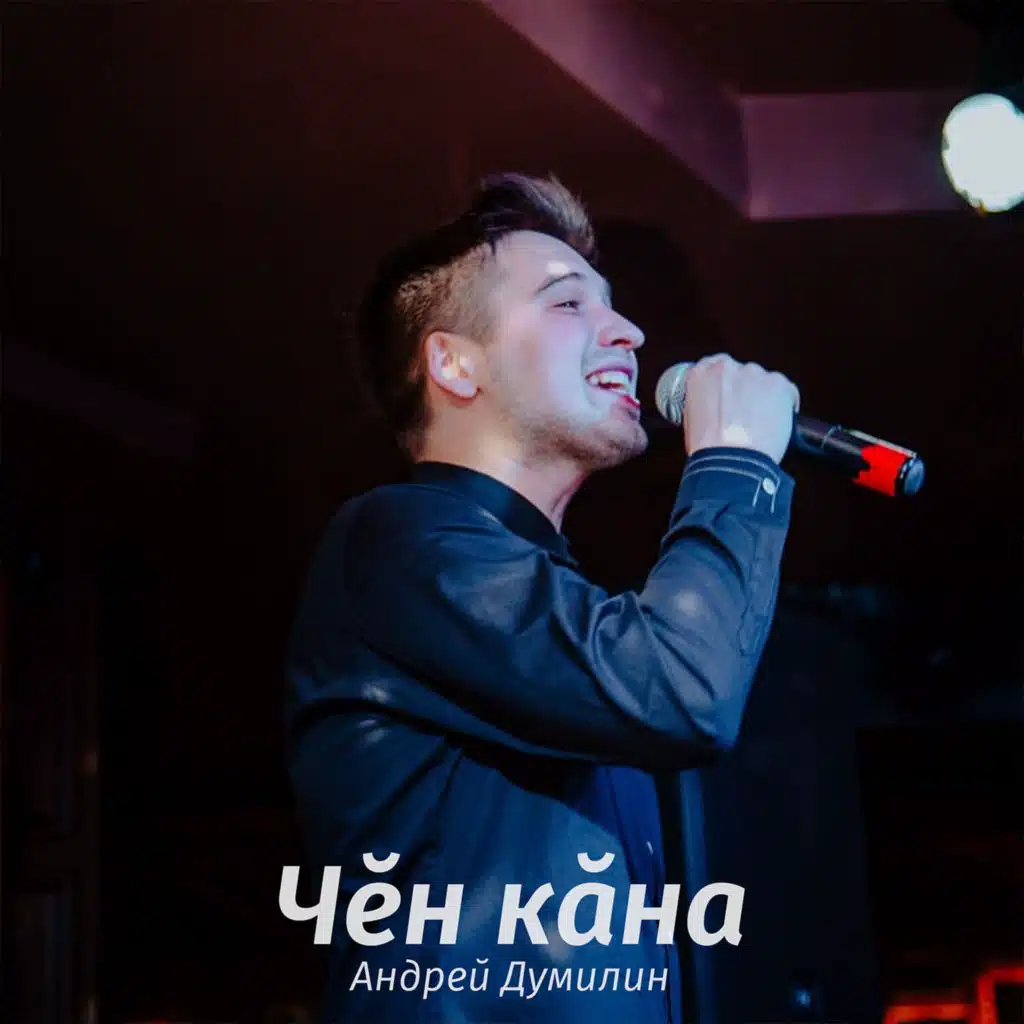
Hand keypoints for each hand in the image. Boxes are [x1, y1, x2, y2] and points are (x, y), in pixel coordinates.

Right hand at [683, 354, 799, 463]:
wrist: (730, 460)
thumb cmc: (708, 450)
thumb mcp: (691, 423)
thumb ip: (703, 406)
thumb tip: (714, 411)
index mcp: (699, 375)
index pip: (714, 367)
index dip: (725, 383)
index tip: (729, 395)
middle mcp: (726, 368)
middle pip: (741, 373)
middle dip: (745, 391)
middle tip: (745, 415)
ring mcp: (753, 373)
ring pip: (764, 381)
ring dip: (764, 397)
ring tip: (762, 423)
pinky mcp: (778, 383)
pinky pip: (786, 391)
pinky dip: (786, 405)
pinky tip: (779, 423)